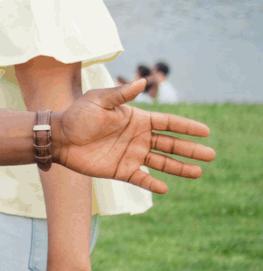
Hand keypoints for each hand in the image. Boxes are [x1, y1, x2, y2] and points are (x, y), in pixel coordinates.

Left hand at [55, 80, 213, 191]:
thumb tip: (142, 81)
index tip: (206, 132)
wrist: (58, 138)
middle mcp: (138, 138)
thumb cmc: (77, 116)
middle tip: (212, 155)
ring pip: (161, 162)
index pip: (168, 124)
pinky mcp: (119, 170)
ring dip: (179, 168)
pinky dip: (152, 183)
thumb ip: (121, 94)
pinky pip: (140, 178)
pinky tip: (165, 188)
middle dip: (191, 149)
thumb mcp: (99, 100)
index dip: (187, 127)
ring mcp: (131, 155)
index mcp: (137, 120)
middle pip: (171, 144)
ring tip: (199, 172)